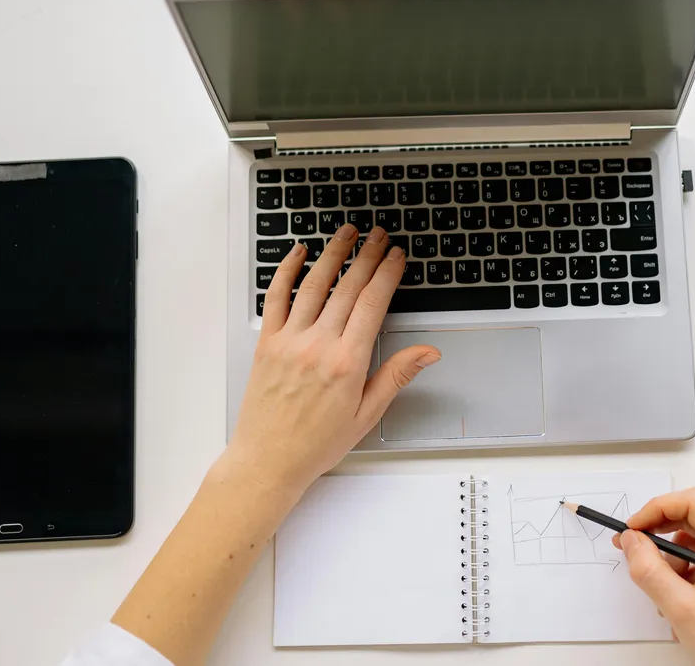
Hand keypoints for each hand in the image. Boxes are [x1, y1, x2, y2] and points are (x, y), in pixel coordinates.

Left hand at [224, 224, 439, 502]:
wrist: (269, 460)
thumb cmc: (316, 443)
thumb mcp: (367, 414)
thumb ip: (396, 375)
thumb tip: (427, 353)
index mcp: (347, 363)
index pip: (373, 304)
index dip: (388, 274)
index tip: (396, 256)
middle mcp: (318, 346)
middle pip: (348, 288)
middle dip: (367, 256)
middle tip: (379, 236)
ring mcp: (290, 341)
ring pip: (314, 284)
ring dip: (333, 254)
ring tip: (347, 233)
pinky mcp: (266, 343)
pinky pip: (275, 297)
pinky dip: (286, 271)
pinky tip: (298, 253)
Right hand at [613, 489, 694, 665]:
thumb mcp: (682, 609)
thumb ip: (650, 571)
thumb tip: (630, 540)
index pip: (693, 503)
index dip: (657, 509)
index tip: (632, 529)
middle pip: (692, 519)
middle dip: (659, 537)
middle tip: (633, 552)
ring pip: (691, 541)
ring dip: (669, 563)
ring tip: (666, 598)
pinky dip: (681, 575)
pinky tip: (679, 603)